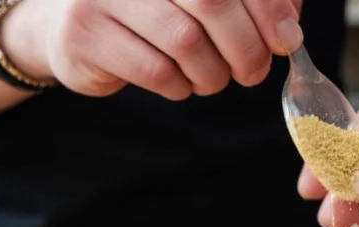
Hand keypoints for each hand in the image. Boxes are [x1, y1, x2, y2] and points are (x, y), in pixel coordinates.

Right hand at [0, 0, 303, 99]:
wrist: (69, 24)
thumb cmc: (152, 10)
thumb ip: (249, 3)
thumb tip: (289, 28)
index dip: (268, 9)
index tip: (287, 40)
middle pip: (212, 3)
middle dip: (247, 48)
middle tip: (253, 72)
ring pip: (186, 42)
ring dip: (213, 74)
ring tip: (211, 78)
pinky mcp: (83, 33)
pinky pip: (158, 72)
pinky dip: (181, 86)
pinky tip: (178, 82)